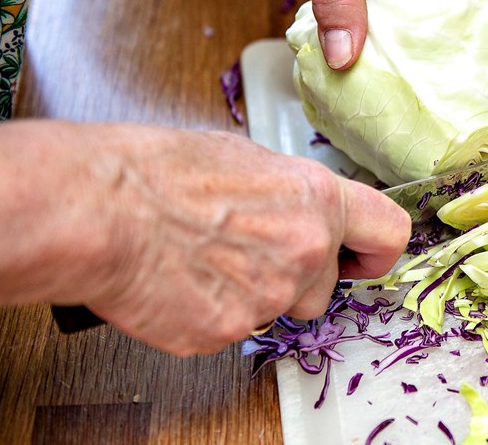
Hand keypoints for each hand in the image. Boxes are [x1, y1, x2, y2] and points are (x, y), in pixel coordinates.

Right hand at [0, 121, 409, 355]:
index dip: (374, 252)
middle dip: (295, 277)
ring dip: (254, 294)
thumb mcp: (243, 157)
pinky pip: (233, 327)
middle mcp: (306, 250)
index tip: (361, 259)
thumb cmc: (156, 172)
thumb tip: (294, 205)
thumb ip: (288, 193)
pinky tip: (182, 280)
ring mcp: (270, 296)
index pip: (389, 234)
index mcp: (317, 199)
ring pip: (279, 307)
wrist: (98, 210)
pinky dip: (212, 312)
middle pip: (325, 285)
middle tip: (247, 253)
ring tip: (205, 260)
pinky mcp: (228, 331)